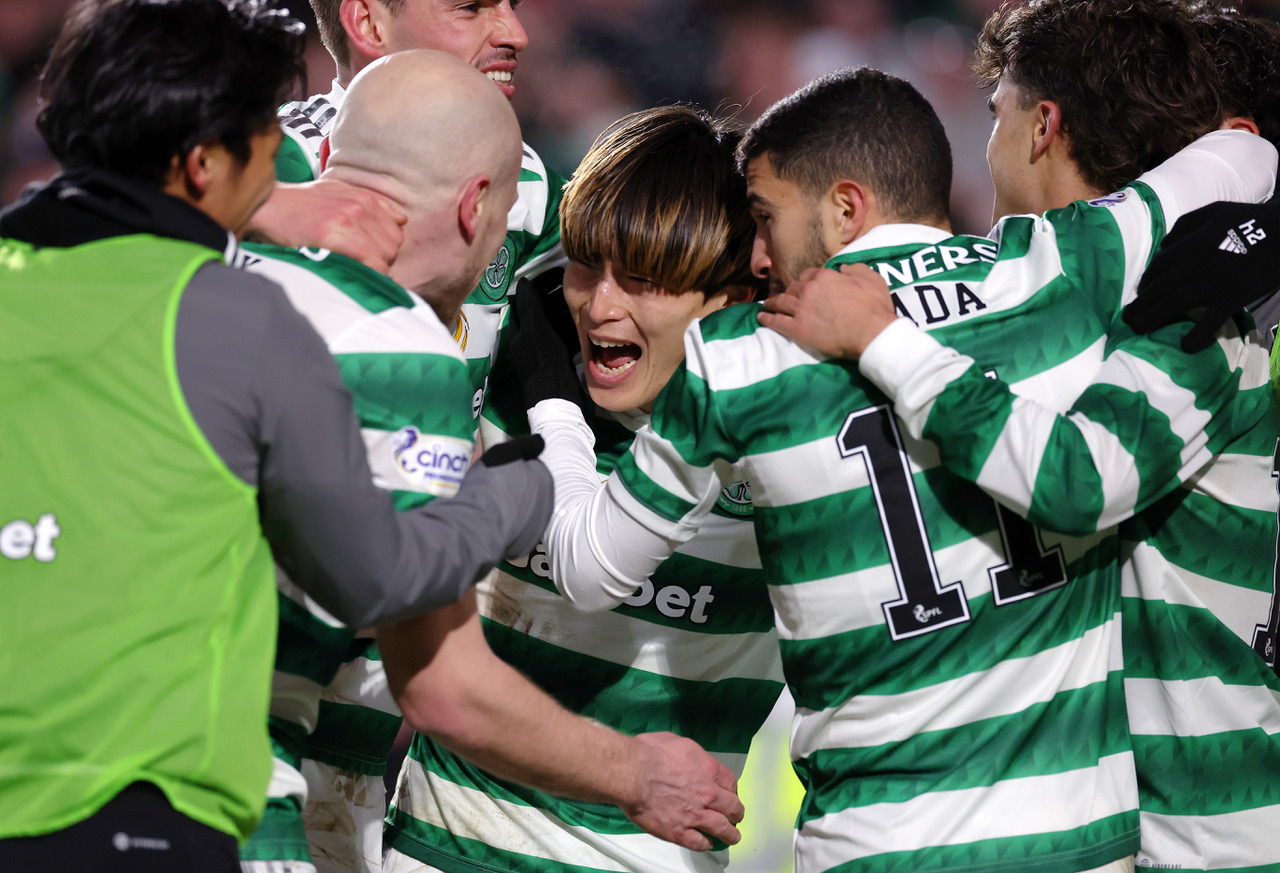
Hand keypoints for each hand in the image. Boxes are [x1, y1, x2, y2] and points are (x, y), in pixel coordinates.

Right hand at [246, 178, 406, 272]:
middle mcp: (359, 207)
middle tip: (360, 265)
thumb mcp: (338, 193)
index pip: (396, 232)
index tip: (370, 255)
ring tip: (353, 269)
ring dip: (373, 269)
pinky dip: (366, 273)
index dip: (385, 248)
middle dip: (382, 260)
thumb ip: (371, 204)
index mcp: (363, 198)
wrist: (268, 206)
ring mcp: (347, 220)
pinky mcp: (332, 235)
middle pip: (393, 246)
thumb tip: (401, 219)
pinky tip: (350, 272)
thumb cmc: (301, 204)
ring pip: (383, 257)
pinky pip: (368, 263)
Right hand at [461, 435, 551, 557]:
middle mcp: (547, 503)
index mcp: (544, 479)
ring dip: (512, 509)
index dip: (514, 468)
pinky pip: (515, 533)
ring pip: (524, 513)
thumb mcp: (506, 452)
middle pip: (530, 492)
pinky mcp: (524, 546)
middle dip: (516, 489)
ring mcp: (537, 527)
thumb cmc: (491, 483)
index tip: (499, 471)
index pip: (532, 468)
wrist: (478, 522)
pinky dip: (507, 528)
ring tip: (490, 509)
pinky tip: (491, 525)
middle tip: (493, 490)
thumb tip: (541, 441)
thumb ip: (526, 445)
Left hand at [508, 275, 583, 409]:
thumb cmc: (544, 359)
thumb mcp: (535, 329)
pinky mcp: (557, 353)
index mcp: (519, 326)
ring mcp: (543, 344)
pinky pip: (564, 332)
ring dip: (567, 307)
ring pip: (554, 318)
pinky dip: (573, 322)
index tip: (562, 272)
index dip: (542, 281)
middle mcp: (529, 334)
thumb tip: (524, 281)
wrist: (557, 395)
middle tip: (578, 283)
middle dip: (557, 292)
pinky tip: (587, 317)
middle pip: (542, 305)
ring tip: (585, 297)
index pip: (527, 295)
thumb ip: (529, 305)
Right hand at [620, 731, 743, 851]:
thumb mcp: (678, 742)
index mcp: (708, 769)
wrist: (632, 772)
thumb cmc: (650, 752)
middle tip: (736, 816)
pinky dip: (705, 844)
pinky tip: (707, 843)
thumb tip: (692, 760)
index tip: (730, 794)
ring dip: (730, 834)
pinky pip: (699, 843)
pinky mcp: (679, 832)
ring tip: (733, 837)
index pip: (730, 783)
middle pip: (732, 807)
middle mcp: (707, 793)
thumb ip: (692, 754)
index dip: (732, 790)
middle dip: (736, 813)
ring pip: (722, 828)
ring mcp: (695, 814)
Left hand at [757, 263, 896, 358]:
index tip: (804, 286)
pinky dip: (767, 318)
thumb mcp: (871, 278)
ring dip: (771, 303)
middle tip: (786, 298)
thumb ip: (854, 268)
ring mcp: (800, 309)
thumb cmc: (874, 307)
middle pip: (792, 288)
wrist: (871, 332)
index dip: (805, 281)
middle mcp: (808, 289)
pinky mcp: (797, 329)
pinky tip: (761, 318)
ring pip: (780, 302)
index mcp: (824, 276)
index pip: (808, 275)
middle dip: (788, 292)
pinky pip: (776, 321)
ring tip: (767, 306)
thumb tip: (842, 268)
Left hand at [1123, 198, 1279, 351]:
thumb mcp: (1213, 212)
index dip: (1146, 281)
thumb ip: (1184, 226)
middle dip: (1140, 305)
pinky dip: (1196, 336)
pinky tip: (1184, 346)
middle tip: (1128, 318)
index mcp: (1190, 244)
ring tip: (1138, 330)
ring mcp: (1212, 284)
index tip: (1141, 292)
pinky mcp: (1231, 299)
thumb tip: (1162, 247)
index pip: (1157, 267)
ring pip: (1173, 304)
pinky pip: (1209, 322)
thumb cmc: (1249, 220)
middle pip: (1158, 288)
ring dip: (1152, 319)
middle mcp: (1194, 265)